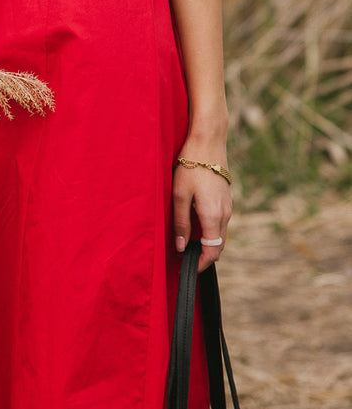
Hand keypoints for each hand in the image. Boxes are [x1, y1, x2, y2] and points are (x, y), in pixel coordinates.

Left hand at [172, 144, 232, 272]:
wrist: (208, 140)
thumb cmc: (190, 165)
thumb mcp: (179, 195)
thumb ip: (181, 223)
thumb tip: (181, 248)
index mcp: (214, 215)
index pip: (213, 251)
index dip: (202, 264)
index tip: (189, 268)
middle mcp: (226, 213)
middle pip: (218, 244)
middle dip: (205, 254)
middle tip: (186, 256)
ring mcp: (229, 204)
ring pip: (221, 232)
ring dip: (208, 240)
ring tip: (189, 240)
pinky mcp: (227, 196)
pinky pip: (222, 220)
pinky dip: (212, 228)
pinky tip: (197, 221)